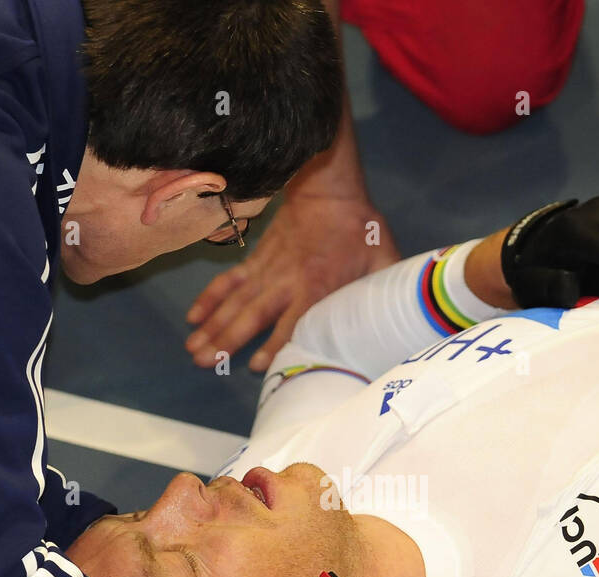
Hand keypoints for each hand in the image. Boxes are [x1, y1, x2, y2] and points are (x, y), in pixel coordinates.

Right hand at [185, 193, 399, 371]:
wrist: (329, 188)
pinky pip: (229, 282)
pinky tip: (194, 318)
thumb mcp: (383, 259)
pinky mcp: (256, 260)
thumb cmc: (360, 229)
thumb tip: (406, 320)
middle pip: (252, 316)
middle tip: (204, 363)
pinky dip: (210, 299)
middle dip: (227, 340)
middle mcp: (286, 281)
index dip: (275, 344)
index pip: (293, 321)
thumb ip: (387, 292)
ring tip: (193, 350)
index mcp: (317, 285)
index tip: (259, 366)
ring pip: (235, 302)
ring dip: (213, 327)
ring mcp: (267, 271)